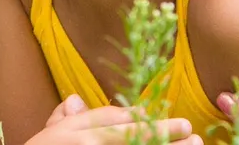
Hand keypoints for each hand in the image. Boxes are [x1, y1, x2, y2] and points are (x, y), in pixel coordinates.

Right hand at [26, 94, 202, 144]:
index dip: (141, 118)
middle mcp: (88, 144)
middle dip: (162, 132)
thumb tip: (75, 99)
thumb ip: (63, 119)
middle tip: (189, 130)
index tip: (165, 118)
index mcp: (74, 132)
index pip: (112, 121)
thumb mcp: (49, 136)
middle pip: (131, 136)